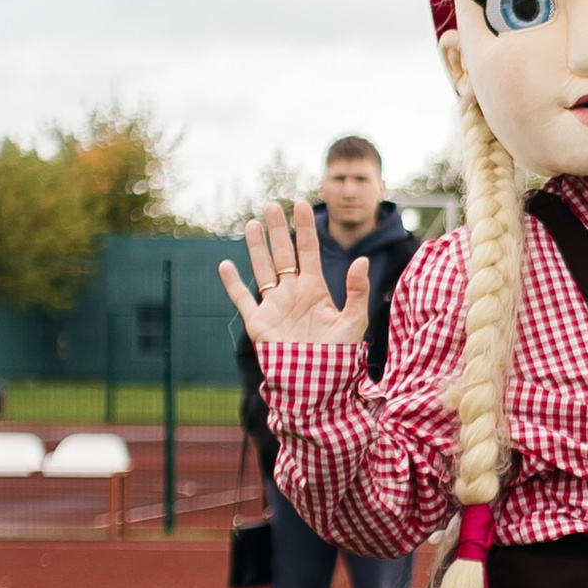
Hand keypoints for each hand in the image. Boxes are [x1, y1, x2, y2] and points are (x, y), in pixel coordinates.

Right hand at [219, 200, 367, 348]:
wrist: (317, 383)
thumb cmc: (339, 355)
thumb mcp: (354, 321)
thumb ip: (357, 291)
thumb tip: (361, 260)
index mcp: (315, 289)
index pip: (308, 251)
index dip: (305, 228)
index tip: (302, 204)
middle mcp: (292, 293)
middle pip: (282, 255)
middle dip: (277, 230)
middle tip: (271, 206)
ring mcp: (274, 306)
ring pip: (262, 269)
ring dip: (256, 248)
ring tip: (252, 224)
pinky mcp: (258, 322)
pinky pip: (242, 299)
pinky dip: (232, 283)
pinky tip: (226, 265)